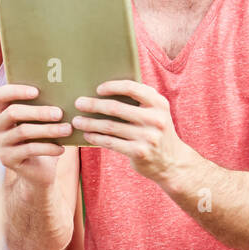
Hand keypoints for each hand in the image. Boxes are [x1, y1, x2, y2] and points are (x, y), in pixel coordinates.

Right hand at [0, 84, 73, 187]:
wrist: (38, 174)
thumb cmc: (42, 143)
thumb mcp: (40, 125)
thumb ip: (43, 112)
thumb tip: (63, 96)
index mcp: (1, 114)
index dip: (15, 91)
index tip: (37, 91)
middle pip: (12, 112)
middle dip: (38, 111)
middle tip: (59, 113)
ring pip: (23, 131)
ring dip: (48, 129)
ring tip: (67, 129)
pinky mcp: (7, 159)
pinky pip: (29, 149)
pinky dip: (48, 148)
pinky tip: (61, 149)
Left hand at [72, 80, 188, 182]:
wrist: (172, 162)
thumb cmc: (156, 131)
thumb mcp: (156, 112)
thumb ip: (141, 100)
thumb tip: (107, 89)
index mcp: (159, 104)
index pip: (132, 88)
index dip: (112, 86)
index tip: (98, 89)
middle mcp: (155, 119)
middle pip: (116, 108)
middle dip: (93, 105)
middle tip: (78, 103)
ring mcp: (147, 137)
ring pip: (110, 127)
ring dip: (89, 123)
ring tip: (76, 121)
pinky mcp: (139, 152)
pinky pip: (111, 142)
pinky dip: (96, 138)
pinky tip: (87, 135)